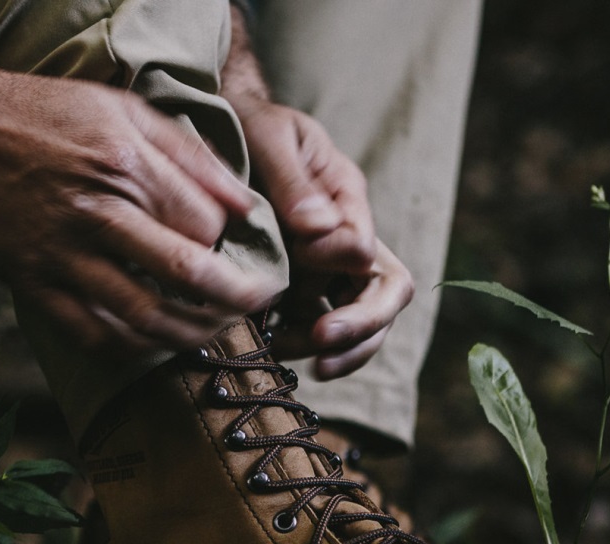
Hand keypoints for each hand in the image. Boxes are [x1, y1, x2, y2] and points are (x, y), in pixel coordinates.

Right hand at [0, 3, 284, 350]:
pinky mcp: (35, 285)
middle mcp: (98, 214)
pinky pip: (93, 335)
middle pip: (188, 274)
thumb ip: (190, 156)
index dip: (229, 244)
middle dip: (238, 300)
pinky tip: (156, 344)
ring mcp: (63, 256)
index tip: (233, 249)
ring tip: (215, 332)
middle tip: (259, 306)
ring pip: (146, 317)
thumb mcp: (121, 109)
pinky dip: (134, 350)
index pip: (204, 226)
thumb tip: (245, 204)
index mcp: (126, 166)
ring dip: (192, 334)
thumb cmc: (42, 114)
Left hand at [231, 98, 412, 376]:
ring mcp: (330, 269)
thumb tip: (317, 229)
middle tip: (322, 343)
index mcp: (348, 200)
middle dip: (359, 327)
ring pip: (362, 324)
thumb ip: (293, 181)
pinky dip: (305, 346)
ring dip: (335, 348)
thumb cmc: (250, 126)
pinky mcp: (306, 290)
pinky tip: (272, 344)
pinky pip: (323, 329)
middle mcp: (349, 239)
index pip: (366, 250)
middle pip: (385, 295)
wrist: (224, 133)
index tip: (298, 255)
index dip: (337, 263)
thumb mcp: (269, 135)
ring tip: (282, 349)